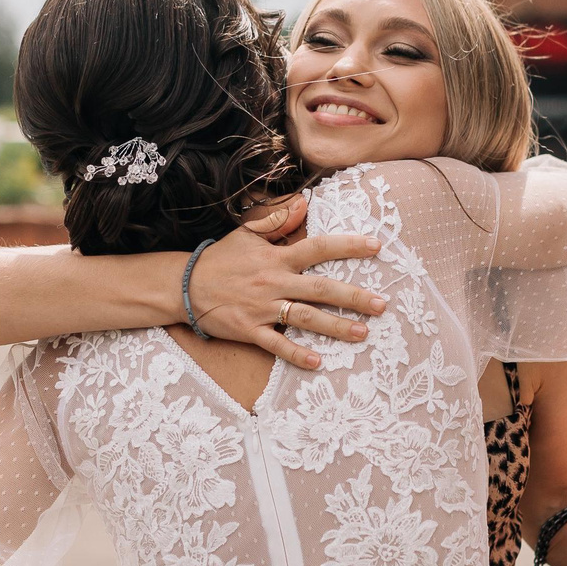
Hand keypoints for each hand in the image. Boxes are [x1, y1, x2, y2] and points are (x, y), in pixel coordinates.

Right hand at [188, 205, 387, 369]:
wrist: (184, 285)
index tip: (376, 246)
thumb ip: (276, 219)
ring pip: (305, 318)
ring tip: (363, 334)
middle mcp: (274, 282)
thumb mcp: (246, 233)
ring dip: (335, 327)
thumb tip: (303, 203)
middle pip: (320, 289)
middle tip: (381, 305)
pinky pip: (276, 344)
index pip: (318, 248)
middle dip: (353, 297)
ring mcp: (262, 308)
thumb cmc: (220, 259)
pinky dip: (296, 354)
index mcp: (276, 257)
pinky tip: (318, 362)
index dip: (348, 246)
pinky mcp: (250, 330)